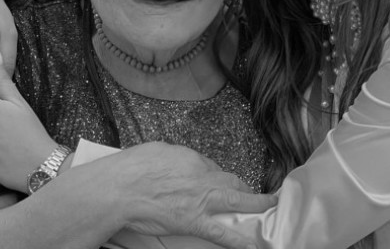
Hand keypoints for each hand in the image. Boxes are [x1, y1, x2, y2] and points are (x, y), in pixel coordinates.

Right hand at [66, 143, 276, 248]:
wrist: (120, 188)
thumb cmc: (132, 168)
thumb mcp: (156, 150)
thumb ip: (173, 157)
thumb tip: (177, 162)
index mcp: (191, 158)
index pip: (211, 166)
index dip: (214, 174)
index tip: (214, 179)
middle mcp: (202, 176)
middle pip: (231, 179)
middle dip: (242, 186)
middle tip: (249, 192)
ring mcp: (201, 200)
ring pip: (236, 199)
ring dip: (255, 203)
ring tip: (269, 206)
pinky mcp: (194, 222)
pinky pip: (221, 232)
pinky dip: (237, 240)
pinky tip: (250, 245)